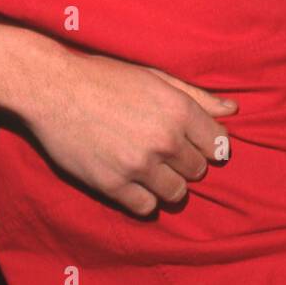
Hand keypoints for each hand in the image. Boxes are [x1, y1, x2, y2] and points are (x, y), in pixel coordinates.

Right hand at [24, 51, 238, 217]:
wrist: (52, 88)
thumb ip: (197, 96)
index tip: (195, 145)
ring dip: (168, 184)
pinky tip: (132, 181)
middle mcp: (164, 139)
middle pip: (197, 170)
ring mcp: (138, 165)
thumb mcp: (155, 77)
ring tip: (150, 169)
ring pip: (176, 193)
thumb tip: (233, 109)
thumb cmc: (104, 77)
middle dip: (186, 163)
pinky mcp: (112, 184)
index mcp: (178, 109)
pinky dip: (143, 198)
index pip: (219, 145)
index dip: (208, 146)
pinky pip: (146, 207)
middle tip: (163, 152)